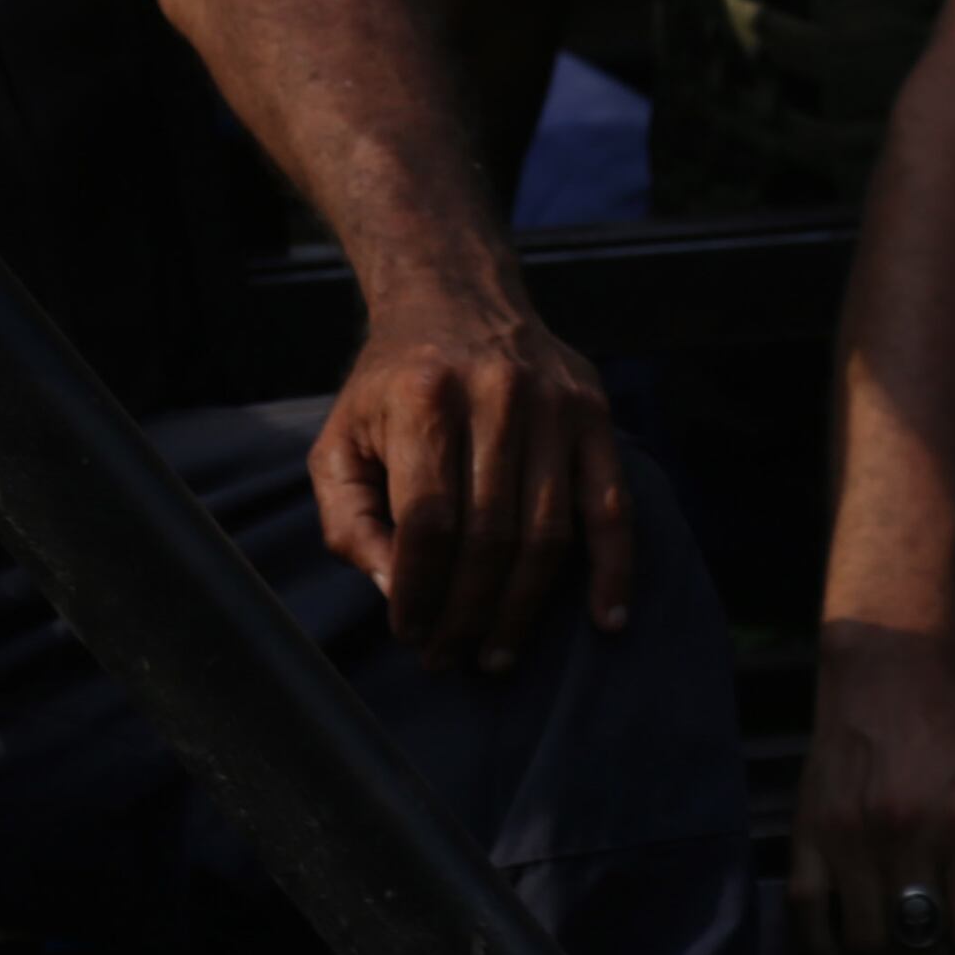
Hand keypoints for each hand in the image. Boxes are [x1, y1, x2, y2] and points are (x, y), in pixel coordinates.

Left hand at [308, 279, 632, 669]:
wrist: (454, 296)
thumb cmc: (389, 387)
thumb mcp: (339, 442)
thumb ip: (350, 520)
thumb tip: (396, 590)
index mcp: (425, 399)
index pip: (429, 522)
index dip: (420, 591)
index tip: (410, 633)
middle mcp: (497, 395)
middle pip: (491, 535)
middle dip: (466, 612)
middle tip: (449, 657)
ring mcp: (555, 404)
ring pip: (548, 532)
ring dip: (522, 608)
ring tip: (495, 655)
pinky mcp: (595, 412)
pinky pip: (612, 504)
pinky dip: (615, 568)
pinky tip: (607, 620)